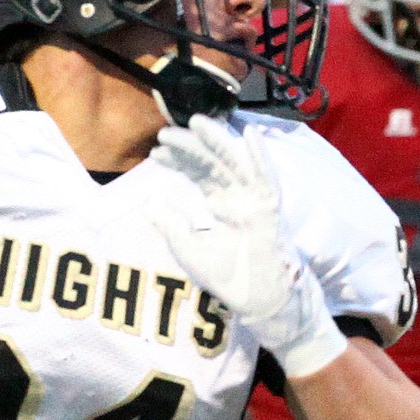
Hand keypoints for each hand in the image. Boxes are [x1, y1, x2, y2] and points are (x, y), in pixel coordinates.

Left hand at [147, 115, 345, 380]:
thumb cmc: (225, 274)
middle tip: (165, 133)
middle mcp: (238, 194)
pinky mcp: (269, 208)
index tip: (157, 150)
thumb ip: (170, 223)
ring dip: (218, 141)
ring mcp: (254, 198)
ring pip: (235, 162)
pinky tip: (249, 135)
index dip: (179, 159)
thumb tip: (149, 201)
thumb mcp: (187, 246)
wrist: (253, 297)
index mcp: (221, 201)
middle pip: (213, 161)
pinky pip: (266, 178)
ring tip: (197, 122)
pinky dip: (260, 157)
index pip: (199, 170)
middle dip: (190, 146)